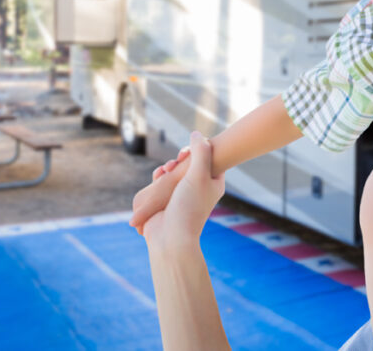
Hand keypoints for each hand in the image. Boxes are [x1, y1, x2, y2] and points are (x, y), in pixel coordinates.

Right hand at [142, 132, 224, 250]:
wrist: (171, 238)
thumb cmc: (189, 206)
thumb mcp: (199, 175)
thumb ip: (200, 152)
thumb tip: (197, 133)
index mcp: (214, 182)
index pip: (210, 158)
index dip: (199, 150)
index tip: (188, 150)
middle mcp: (199, 188)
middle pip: (190, 164)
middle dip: (180, 160)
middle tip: (175, 162)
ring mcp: (182, 194)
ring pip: (174, 171)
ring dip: (168, 168)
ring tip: (165, 170)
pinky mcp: (165, 200)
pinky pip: (161, 182)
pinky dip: (159, 178)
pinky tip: (158, 177)